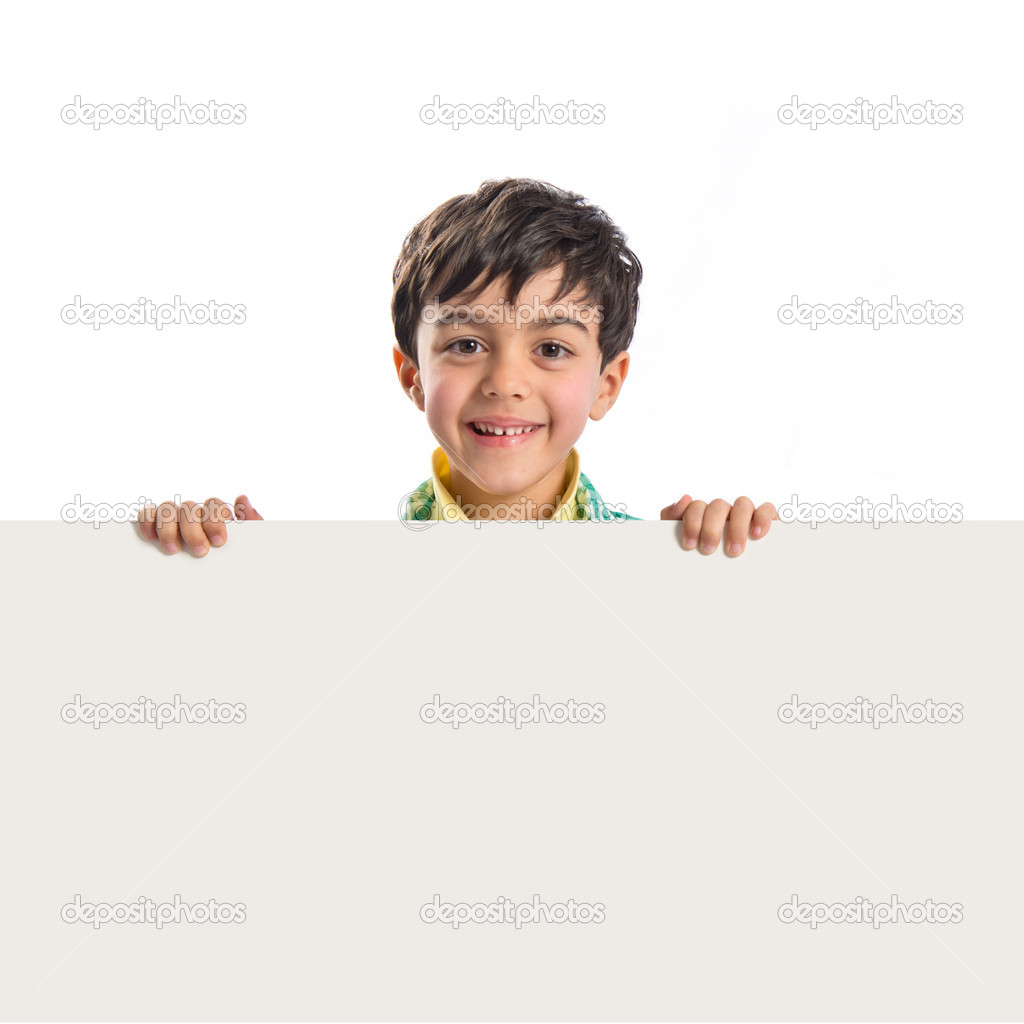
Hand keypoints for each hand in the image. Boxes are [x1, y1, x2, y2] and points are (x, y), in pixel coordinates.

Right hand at [136, 494, 262, 555]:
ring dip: (168, 527)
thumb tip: (242, 499)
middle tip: (199, 552)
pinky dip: (147, 521)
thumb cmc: (236, 567)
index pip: (214, 505)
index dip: (215, 520)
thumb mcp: (251, 549)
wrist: (222, 595)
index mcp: (217, 518)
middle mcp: (195, 516)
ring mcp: (174, 521)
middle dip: (193, 529)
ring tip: (173, 550)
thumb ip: (253, 523)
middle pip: (190, 508)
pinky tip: (151, 538)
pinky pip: (148, 515)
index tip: (219, 542)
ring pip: (168, 509)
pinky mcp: (156, 529)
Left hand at [660, 495, 777, 555]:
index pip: (696, 506)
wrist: (722, 586)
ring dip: (737, 526)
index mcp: (703, 515)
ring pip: (742, 504)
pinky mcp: (765, 521)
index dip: (691, 523)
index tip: (689, 545)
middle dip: (711, 528)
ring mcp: (745, 515)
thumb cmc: (699, 561)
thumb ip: (672, 520)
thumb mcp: (681, 545)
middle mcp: (724, 512)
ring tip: (733, 550)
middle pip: (718, 506)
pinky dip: (762, 518)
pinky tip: (756, 535)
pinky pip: (767, 510)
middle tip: (708, 550)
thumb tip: (684, 499)